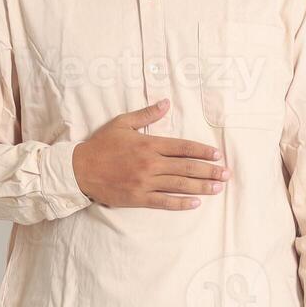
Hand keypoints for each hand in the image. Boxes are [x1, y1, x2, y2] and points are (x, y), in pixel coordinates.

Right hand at [71, 98, 229, 209]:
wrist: (79, 169)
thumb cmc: (101, 145)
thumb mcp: (122, 123)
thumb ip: (146, 114)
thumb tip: (166, 103)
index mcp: (149, 144)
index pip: (183, 147)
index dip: (203, 151)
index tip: (217, 154)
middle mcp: (150, 163)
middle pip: (186, 167)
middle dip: (209, 170)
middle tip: (227, 174)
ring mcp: (145, 182)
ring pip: (179, 184)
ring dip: (201, 186)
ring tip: (218, 188)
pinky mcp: (138, 198)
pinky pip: (164, 201)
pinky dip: (181, 203)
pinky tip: (195, 203)